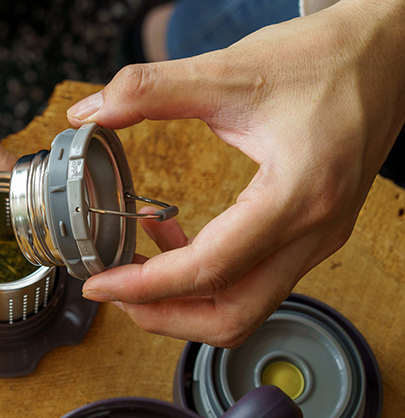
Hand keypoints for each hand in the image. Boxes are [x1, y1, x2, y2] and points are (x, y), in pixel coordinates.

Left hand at [67, 0, 404, 346]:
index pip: (210, 270)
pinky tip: (171, 236)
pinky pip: (256, 278)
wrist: (385, 53)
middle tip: (114, 290)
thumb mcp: (230, 71)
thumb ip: (150, 89)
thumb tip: (92, 111)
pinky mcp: (313, 231)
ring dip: (185, 300)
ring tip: (136, 266)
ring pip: (246, 306)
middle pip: (232, 315)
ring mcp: (319, 237)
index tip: (100, 283)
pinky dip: (208, 276)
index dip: (145, 285)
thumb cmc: (323, 60)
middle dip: (164, 315)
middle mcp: (314, 230)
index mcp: (297, 196)